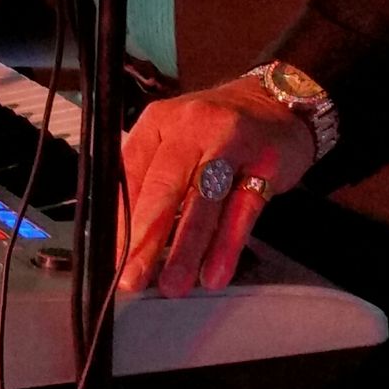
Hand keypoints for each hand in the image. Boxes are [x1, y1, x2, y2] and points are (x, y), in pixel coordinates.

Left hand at [119, 76, 314, 297]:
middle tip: (133, 278)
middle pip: (165, 185)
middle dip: (146, 236)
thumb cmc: (214, 132)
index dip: (119, 218)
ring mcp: (230, 142)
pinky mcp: (265, 162)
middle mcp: (191, 127)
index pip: (130, 172)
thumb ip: (149, 181)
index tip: (111, 259)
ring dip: (186, 247)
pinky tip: (215, 272)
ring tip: (174, 285)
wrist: (277, 103)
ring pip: (204, 199)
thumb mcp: (174, 141)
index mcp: (158, 122)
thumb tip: (121, 240)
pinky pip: (242, 208)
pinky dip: (227, 244)